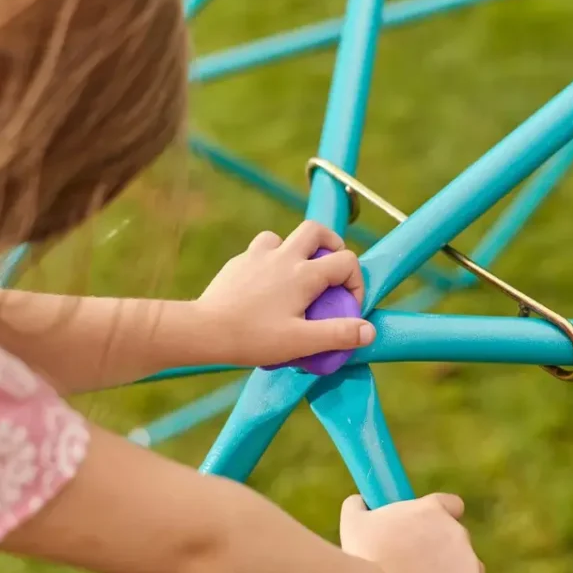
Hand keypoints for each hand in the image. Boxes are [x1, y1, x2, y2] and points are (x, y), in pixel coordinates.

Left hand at [196, 220, 375, 367]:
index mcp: (303, 274)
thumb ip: (338, 334)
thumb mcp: (301, 342)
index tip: (348, 305)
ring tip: (296, 275)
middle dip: (331, 244)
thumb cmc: (253, 338)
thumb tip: (369, 330)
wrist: (204, 329)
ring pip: (283, 237)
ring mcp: (257, 255)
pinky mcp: (237, 262)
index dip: (356, 281)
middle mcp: (282, 256)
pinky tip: (265, 286)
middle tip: (332, 269)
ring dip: (296, 250)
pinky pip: (260, 250)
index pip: (346, 261)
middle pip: (316, 230)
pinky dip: (270, 260)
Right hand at [341, 494, 497, 572]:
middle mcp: (457, 533)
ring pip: (473, 572)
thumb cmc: (364, 554)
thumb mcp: (354, 520)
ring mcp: (469, 565)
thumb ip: (360, 504)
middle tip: (420, 570)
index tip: (430, 531)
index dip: (444, 517)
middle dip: (445, 555)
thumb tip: (360, 500)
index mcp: (432, 510)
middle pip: (460, 542)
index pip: (452, 505)